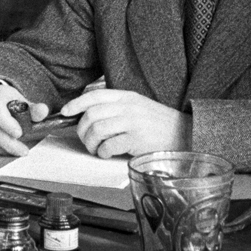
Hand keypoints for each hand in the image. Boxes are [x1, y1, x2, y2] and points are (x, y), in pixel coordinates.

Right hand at [0, 83, 50, 156]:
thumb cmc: (7, 102)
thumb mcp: (21, 102)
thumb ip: (33, 109)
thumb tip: (43, 111)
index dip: (7, 123)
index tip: (19, 134)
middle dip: (9, 144)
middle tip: (23, 151)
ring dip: (2, 149)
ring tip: (15, 151)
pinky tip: (2, 149)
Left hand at [61, 89, 190, 158]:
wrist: (184, 134)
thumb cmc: (158, 123)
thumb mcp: (137, 106)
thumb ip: (116, 107)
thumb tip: (89, 115)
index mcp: (126, 96)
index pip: (95, 95)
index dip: (76, 103)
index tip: (66, 111)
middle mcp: (128, 107)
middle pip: (92, 115)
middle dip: (82, 130)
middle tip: (86, 140)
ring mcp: (132, 122)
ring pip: (97, 130)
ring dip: (91, 144)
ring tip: (97, 149)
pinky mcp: (136, 139)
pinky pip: (109, 145)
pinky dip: (103, 152)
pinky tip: (108, 154)